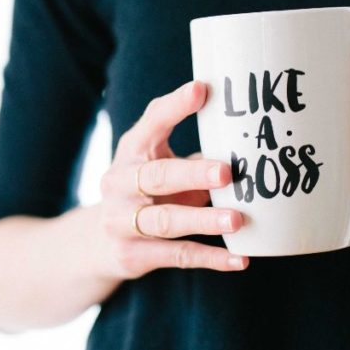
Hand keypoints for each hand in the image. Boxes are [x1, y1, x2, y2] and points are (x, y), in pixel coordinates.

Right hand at [95, 79, 248, 278]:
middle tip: (227, 172)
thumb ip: (194, 152)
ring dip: (204, 220)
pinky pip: (177, 256)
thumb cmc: (146, 190)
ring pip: (166, 221)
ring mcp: (121, 221)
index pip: (151, 123)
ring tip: (237, 220)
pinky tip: (240, 259)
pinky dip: (211, 258)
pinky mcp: (133, 255)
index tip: (202, 90)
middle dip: (193, 174)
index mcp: (131, 151)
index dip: (175, 107)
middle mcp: (119, 183)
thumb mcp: (159, 162)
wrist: (98, 242)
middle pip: (157, 176)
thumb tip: (251, 140)